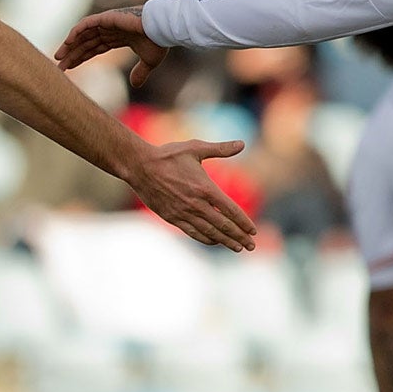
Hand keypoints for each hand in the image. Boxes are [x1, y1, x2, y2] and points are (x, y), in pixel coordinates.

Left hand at [57, 6, 171, 85]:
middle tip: (59, 67)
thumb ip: (140, 72)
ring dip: (70, 45)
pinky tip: (67, 42)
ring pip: (83, 34)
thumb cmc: (159, 41)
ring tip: (58, 57)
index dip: (82, 57)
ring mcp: (108, 22)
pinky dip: (76, 32)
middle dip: (73, 54)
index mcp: (119, 37)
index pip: (95, 48)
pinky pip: (86, 24)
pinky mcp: (107, 18)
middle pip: (86, 43)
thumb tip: (135, 85)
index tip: (70, 67)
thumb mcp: (148, 62)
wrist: (163, 28)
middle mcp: (111, 29)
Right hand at [126, 138, 257, 251]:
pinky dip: (206, 239)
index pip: (230, 210)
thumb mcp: (195, 148)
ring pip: (209, 232)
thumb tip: (242, 144)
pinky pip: (192, 232)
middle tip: (251, 246)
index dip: (243, 222)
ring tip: (237, 247)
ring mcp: (183, 213)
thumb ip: (220, 149)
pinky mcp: (172, 217)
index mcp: (205, 188)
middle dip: (239, 236)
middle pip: (223, 225)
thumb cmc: (168, 155)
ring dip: (225, 241)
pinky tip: (215, 241)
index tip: (253, 231)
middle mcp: (196, 204)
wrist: (139, 166)